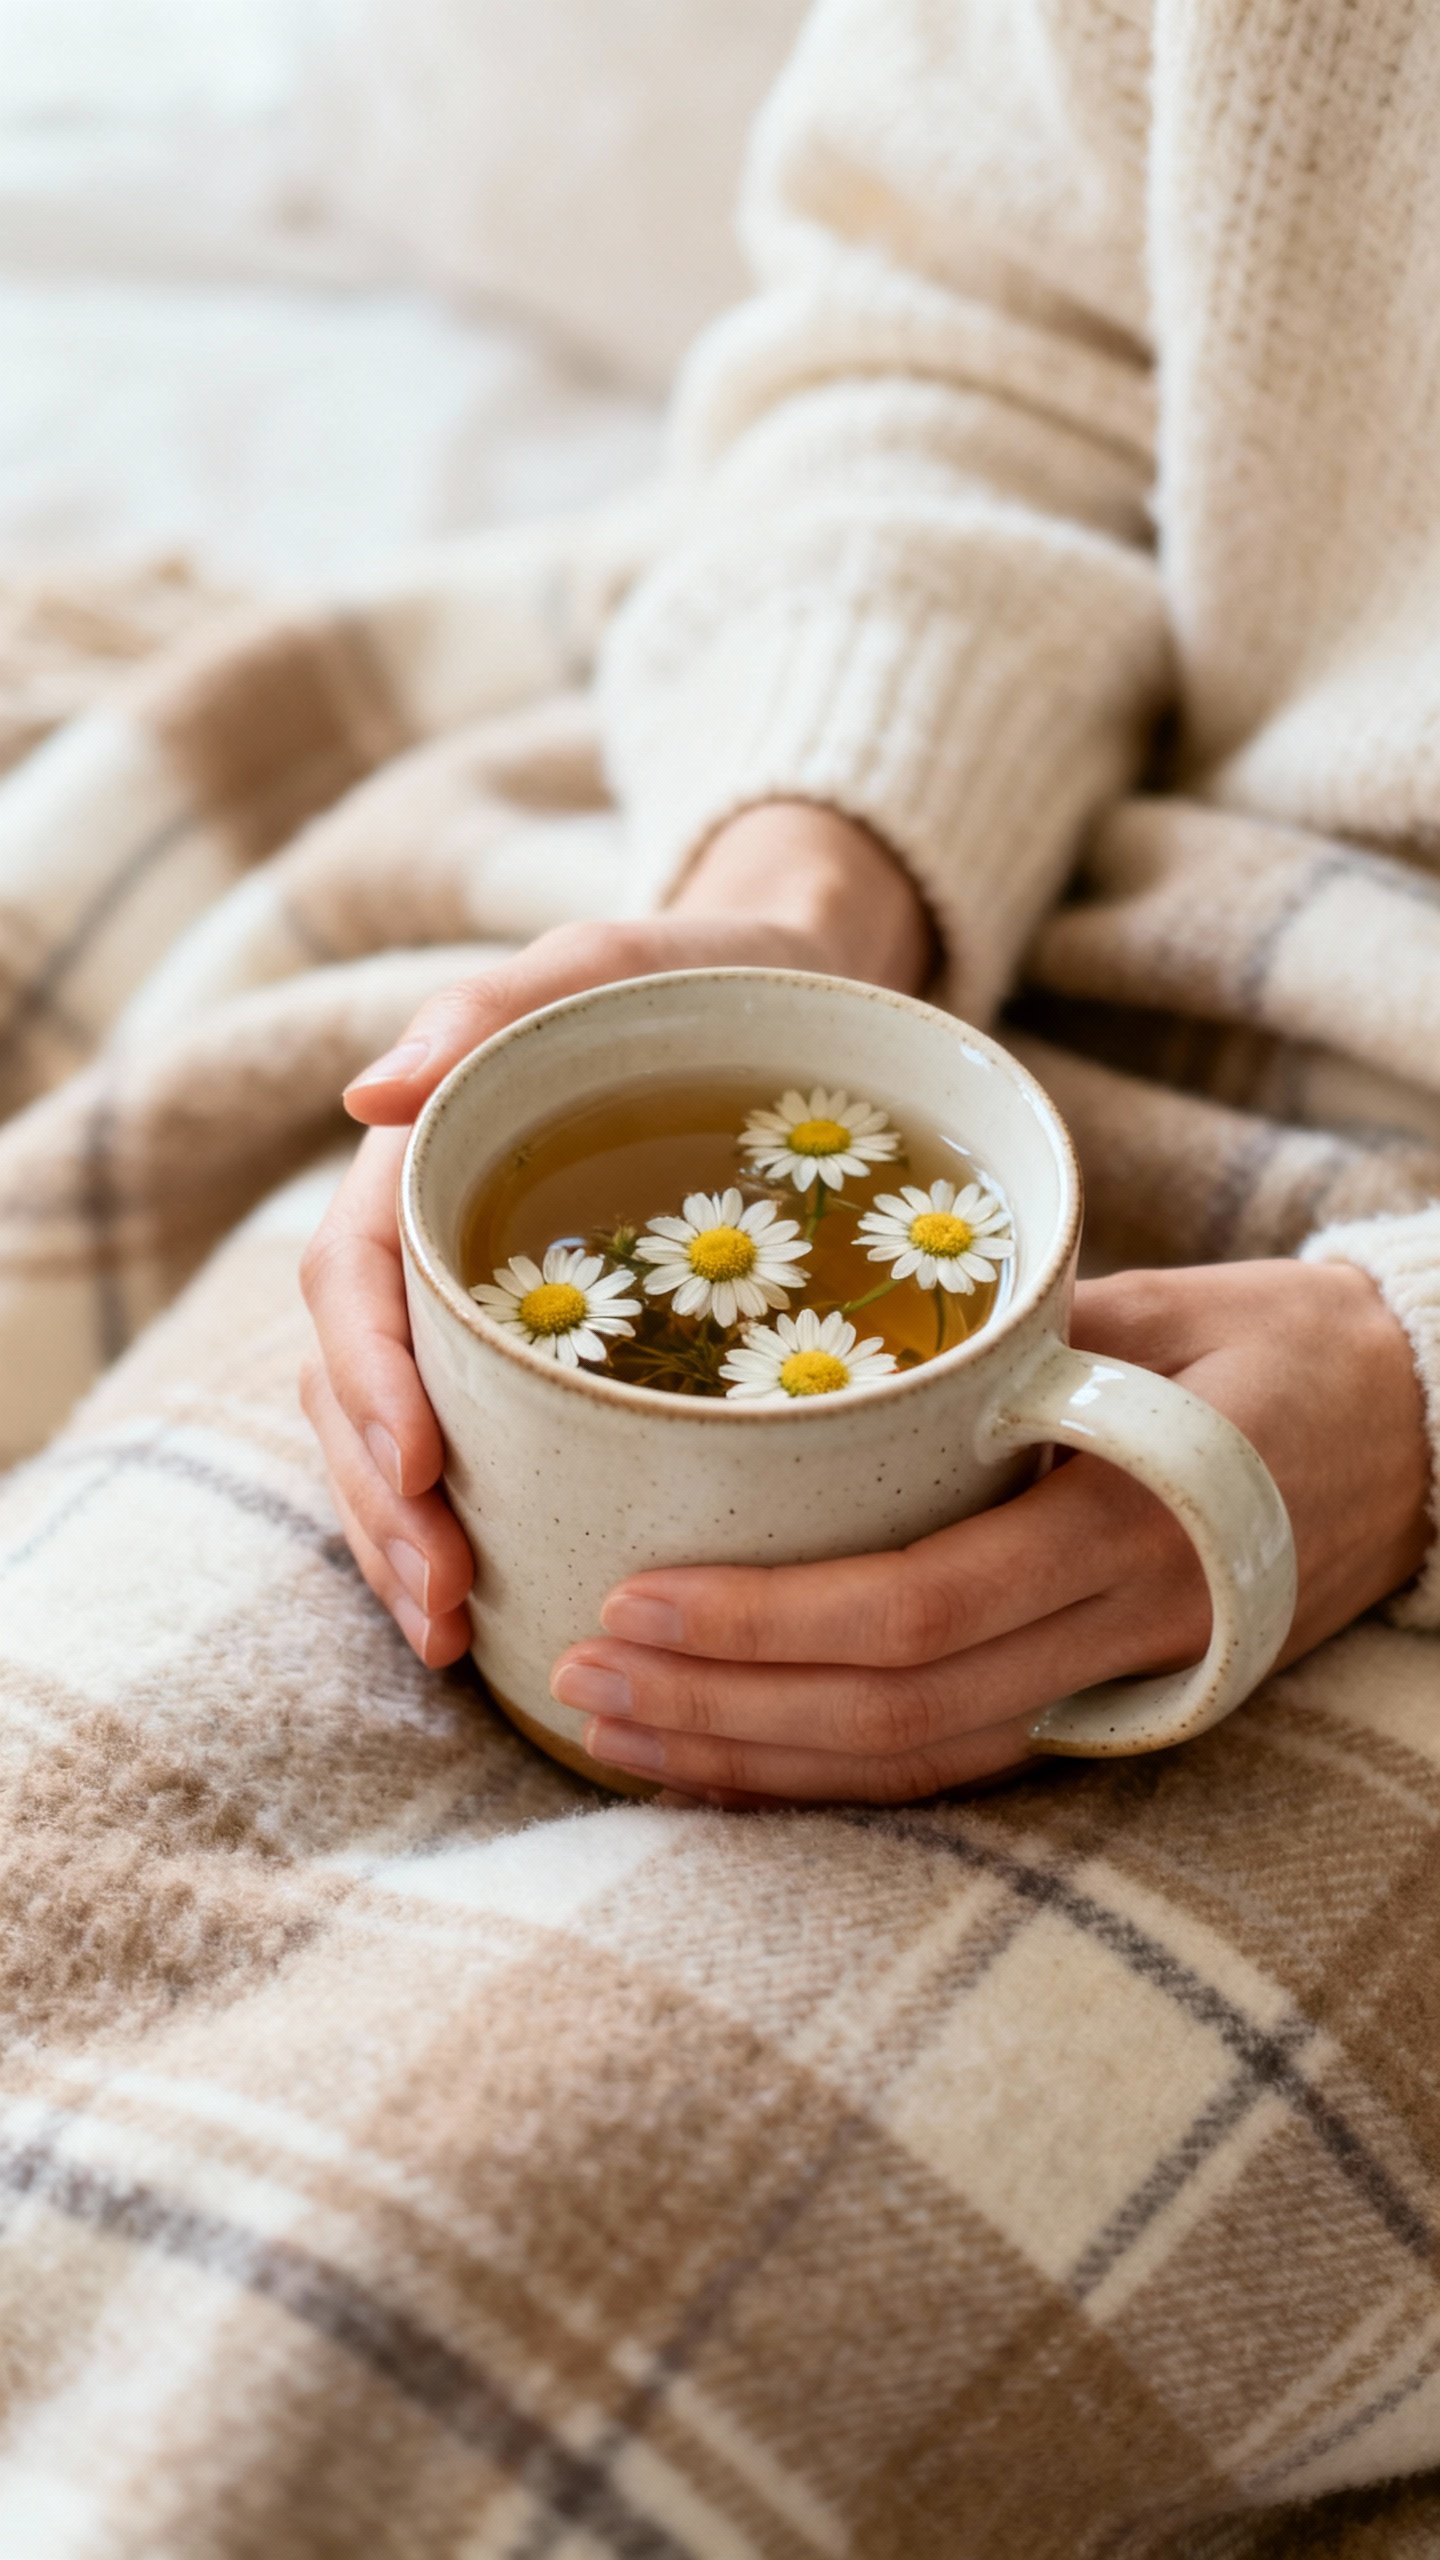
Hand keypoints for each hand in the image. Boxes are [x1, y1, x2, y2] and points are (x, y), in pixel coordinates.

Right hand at [299, 803, 931, 1661]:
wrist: (789, 999)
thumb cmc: (696, 976)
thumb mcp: (604, 964)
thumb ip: (490, 1007)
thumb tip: (367, 1098)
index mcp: (426, 1162)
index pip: (355, 1278)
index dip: (369, 1377)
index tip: (419, 1467)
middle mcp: (434, 1247)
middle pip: (358, 1386)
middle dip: (381, 1502)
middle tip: (439, 1599)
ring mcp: (481, 1313)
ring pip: (398, 1440)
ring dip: (404, 1544)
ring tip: (448, 1637)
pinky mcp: (542, 1364)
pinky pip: (477, 1456)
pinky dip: (470, 1537)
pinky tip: (492, 1620)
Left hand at [551, 1258, 1433, 1803]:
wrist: (1424, 1442)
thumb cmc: (1278, 1348)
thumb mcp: (1147, 1310)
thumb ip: (994, 1350)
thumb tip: (808, 1363)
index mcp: (1128, 1524)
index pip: (918, 1611)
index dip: (762, 1624)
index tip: (632, 1596)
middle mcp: (1119, 1631)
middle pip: (887, 1715)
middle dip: (718, 1708)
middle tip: (575, 1670)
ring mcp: (1114, 1687)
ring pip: (909, 1767)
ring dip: (748, 1761)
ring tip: (609, 1728)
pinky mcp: (1103, 1707)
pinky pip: (949, 1766)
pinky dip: (822, 1776)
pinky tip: (720, 1760)